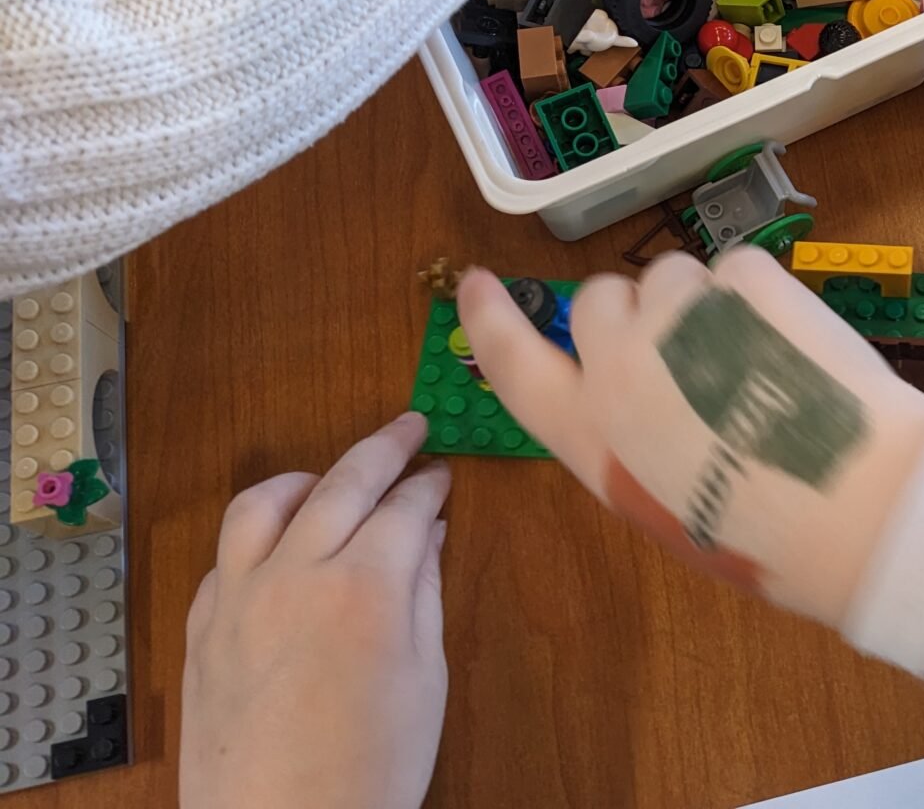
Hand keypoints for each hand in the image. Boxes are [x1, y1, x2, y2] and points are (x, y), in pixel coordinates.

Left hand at [181, 414, 449, 808]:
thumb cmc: (372, 770)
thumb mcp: (425, 680)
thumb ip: (424, 594)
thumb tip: (428, 533)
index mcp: (365, 588)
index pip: (405, 507)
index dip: (430, 485)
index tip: (444, 475)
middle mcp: (296, 576)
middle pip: (341, 483)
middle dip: (383, 449)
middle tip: (410, 429)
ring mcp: (239, 601)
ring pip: (262, 503)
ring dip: (305, 478)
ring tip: (330, 478)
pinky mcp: (202, 632)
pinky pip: (225, 558)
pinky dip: (257, 535)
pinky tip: (279, 548)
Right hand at [455, 247, 923, 627]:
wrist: (854, 505)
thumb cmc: (761, 535)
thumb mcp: (662, 505)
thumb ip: (631, 439)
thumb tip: (642, 393)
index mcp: (588, 433)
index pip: (512, 362)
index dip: (491, 319)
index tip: (477, 281)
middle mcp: (617, 365)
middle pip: (599, 299)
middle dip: (633, 313)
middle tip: (689, 356)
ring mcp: (679, 314)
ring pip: (672, 275)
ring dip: (700, 302)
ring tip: (753, 364)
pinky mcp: (743, 280)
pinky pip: (735, 267)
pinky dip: (758, 295)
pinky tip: (790, 348)